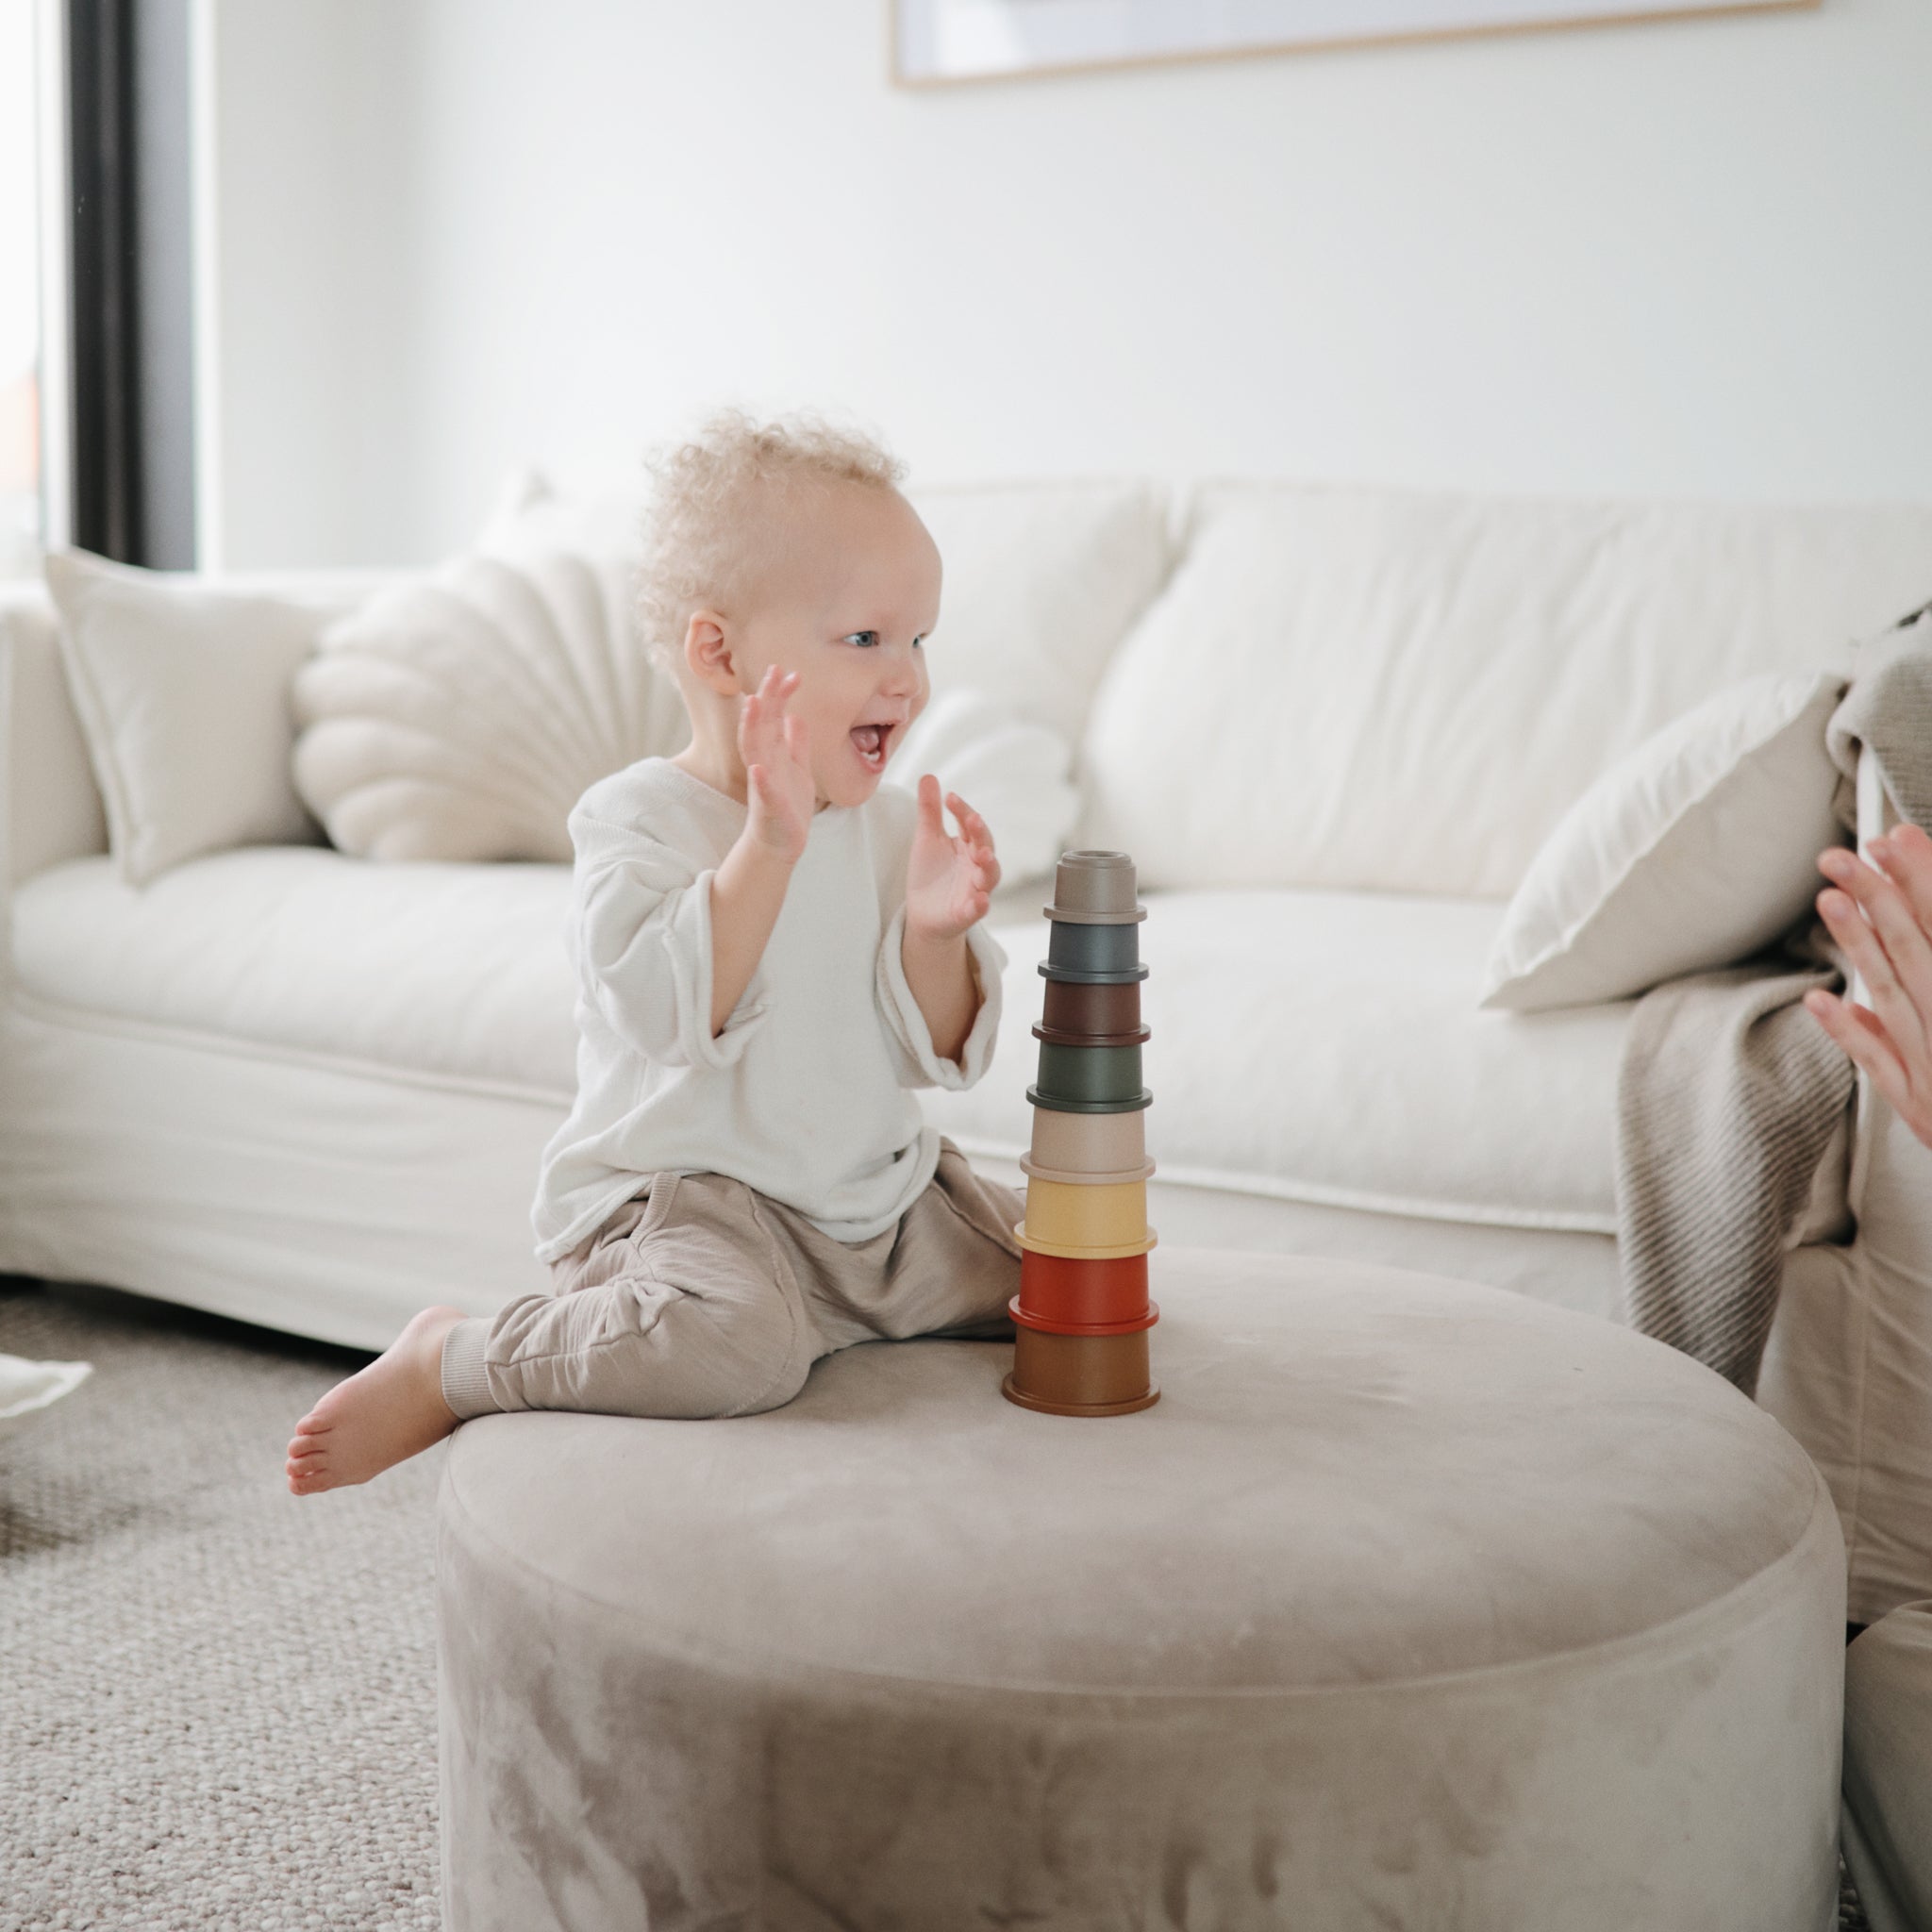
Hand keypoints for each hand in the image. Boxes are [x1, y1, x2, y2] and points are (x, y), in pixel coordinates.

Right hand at [738, 665, 813, 863]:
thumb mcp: (799, 769)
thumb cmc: (789, 806)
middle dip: (766, 698)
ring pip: (754, 750)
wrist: (782, 842)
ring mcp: (764, 783)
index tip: (789, 673)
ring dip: (752, 726)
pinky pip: (762, 790)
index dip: (779, 695)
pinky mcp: (768, 806)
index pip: (773, 718)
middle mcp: (764, 762)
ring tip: (754, 704)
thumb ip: (796, 744)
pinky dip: (760, 778)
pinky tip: (758, 767)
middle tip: (774, 670)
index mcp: (773, 753)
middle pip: (761, 724)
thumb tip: (795, 716)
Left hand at [904, 773, 1000, 941]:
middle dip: (981, 834)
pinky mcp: (967, 912)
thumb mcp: (926, 839)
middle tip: (974, 820)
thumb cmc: (931, 874)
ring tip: (983, 856)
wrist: (924, 913)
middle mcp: (976, 865)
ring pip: (989, 877)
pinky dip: (980, 904)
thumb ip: (929, 811)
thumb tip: (929, 776)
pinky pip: (977, 909)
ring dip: (988, 866)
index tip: (949, 797)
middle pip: (985, 846)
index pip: (970, 824)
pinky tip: (979, 899)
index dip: (962, 811)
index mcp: (967, 845)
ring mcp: (974, 889)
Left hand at [1806, 823, 1931, 1147]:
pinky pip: (1886, 1068)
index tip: (1892, 836)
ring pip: (1899, 998)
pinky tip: (1818, 999)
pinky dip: (1854, 1035)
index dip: (1924, 882)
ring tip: (1827, 898)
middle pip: (1923, 952)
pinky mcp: (1927, 1113)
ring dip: (1863, 948)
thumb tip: (1875, 980)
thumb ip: (1919, 987)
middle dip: (1885, 898)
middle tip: (1842, 850)